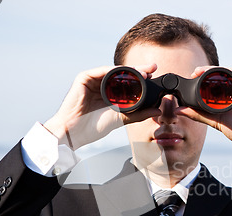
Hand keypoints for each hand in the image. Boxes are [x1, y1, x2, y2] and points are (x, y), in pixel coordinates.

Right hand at [43, 64, 160, 149]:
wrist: (74, 132)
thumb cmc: (93, 127)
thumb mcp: (121, 119)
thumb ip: (139, 114)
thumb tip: (157, 110)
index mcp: (109, 94)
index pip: (127, 83)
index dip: (141, 79)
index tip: (154, 76)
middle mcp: (101, 85)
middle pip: (122, 75)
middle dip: (138, 70)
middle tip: (152, 68)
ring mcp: (93, 81)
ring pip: (113, 71)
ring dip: (128, 70)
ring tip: (142, 72)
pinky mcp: (84, 78)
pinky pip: (101, 71)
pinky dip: (113, 71)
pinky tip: (124, 72)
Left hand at [177, 66, 231, 152]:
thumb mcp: (214, 120)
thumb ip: (198, 113)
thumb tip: (179, 110)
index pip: (218, 78)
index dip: (206, 74)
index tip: (193, 74)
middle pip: (225, 72)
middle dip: (211, 70)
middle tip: (197, 71)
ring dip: (221, 71)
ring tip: (209, 73)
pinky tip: (228, 77)